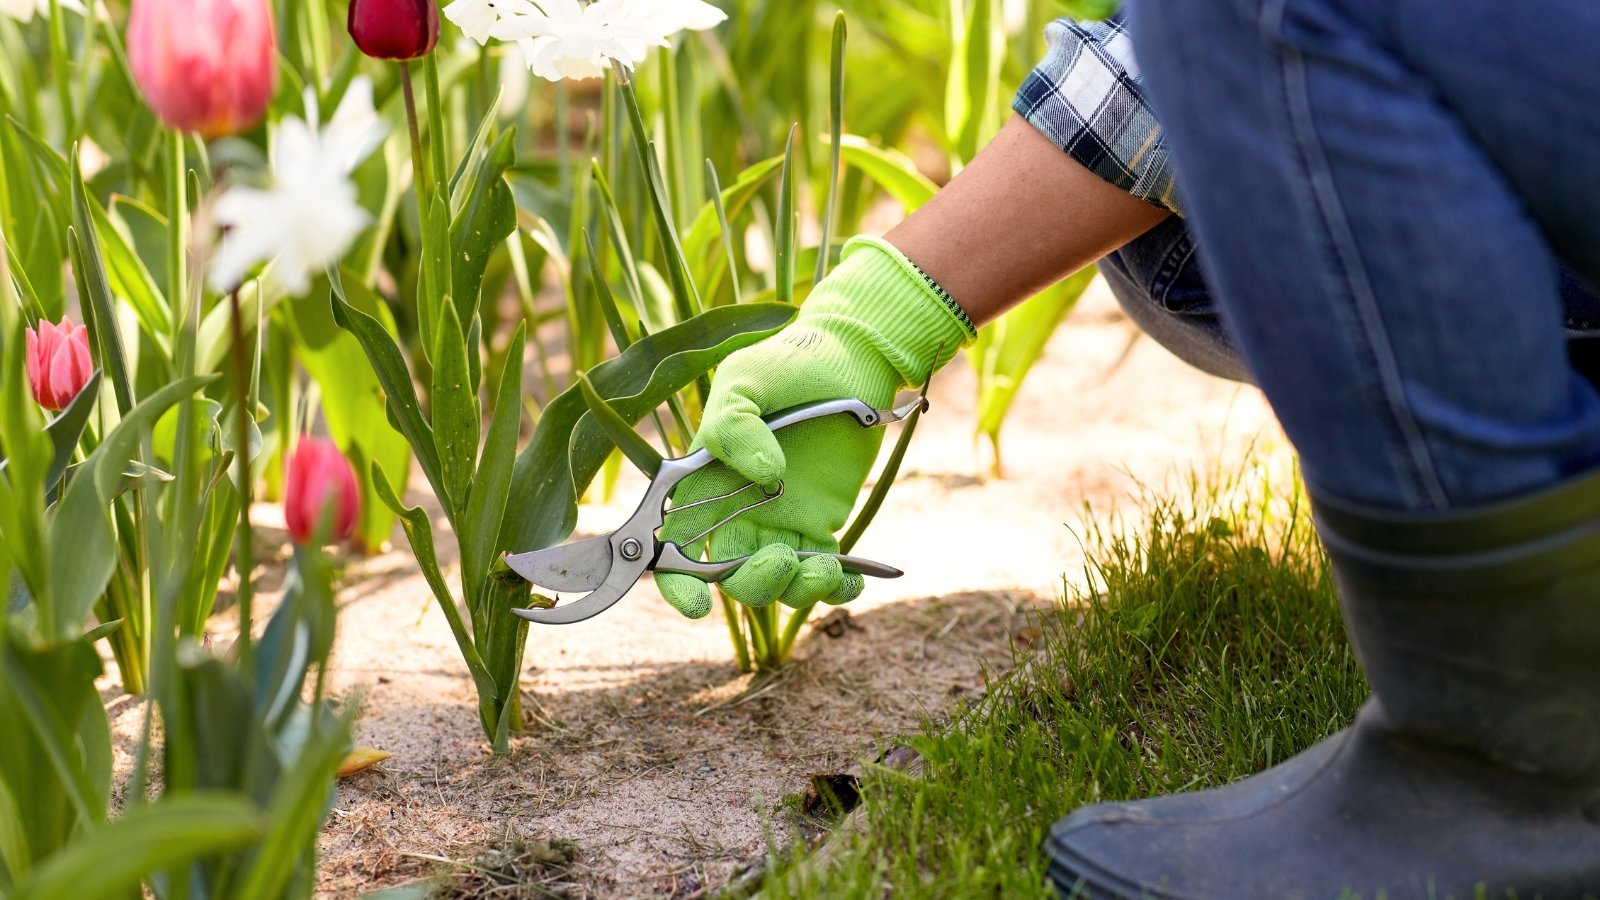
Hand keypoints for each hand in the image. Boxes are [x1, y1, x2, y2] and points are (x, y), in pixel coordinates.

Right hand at [654, 237, 972, 617]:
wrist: (848, 359)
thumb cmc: (786, 365)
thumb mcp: (745, 380)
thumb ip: (735, 425)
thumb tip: (762, 477)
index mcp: (701, 485)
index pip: (676, 548)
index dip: (678, 586)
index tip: (698, 604)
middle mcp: (736, 512)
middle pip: (730, 578)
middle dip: (752, 584)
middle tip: (782, 559)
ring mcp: (781, 522)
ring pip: (778, 583)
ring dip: (798, 590)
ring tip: (826, 568)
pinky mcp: (823, 523)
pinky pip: (824, 572)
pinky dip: (838, 587)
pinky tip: (851, 578)